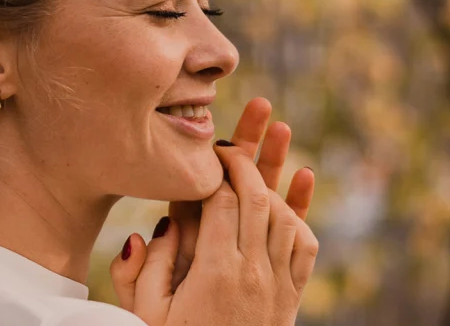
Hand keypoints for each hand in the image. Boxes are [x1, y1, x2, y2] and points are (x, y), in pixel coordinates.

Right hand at [112, 142, 317, 324]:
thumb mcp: (144, 314)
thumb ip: (143, 269)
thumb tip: (160, 224)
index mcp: (215, 272)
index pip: (223, 201)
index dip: (216, 168)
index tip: (206, 151)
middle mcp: (253, 274)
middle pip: (258, 199)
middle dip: (248, 159)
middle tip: (233, 141)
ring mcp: (278, 286)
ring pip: (286, 217)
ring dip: (275, 180)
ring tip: (268, 149)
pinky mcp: (291, 299)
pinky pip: (306, 247)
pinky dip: (299, 216)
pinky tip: (292, 194)